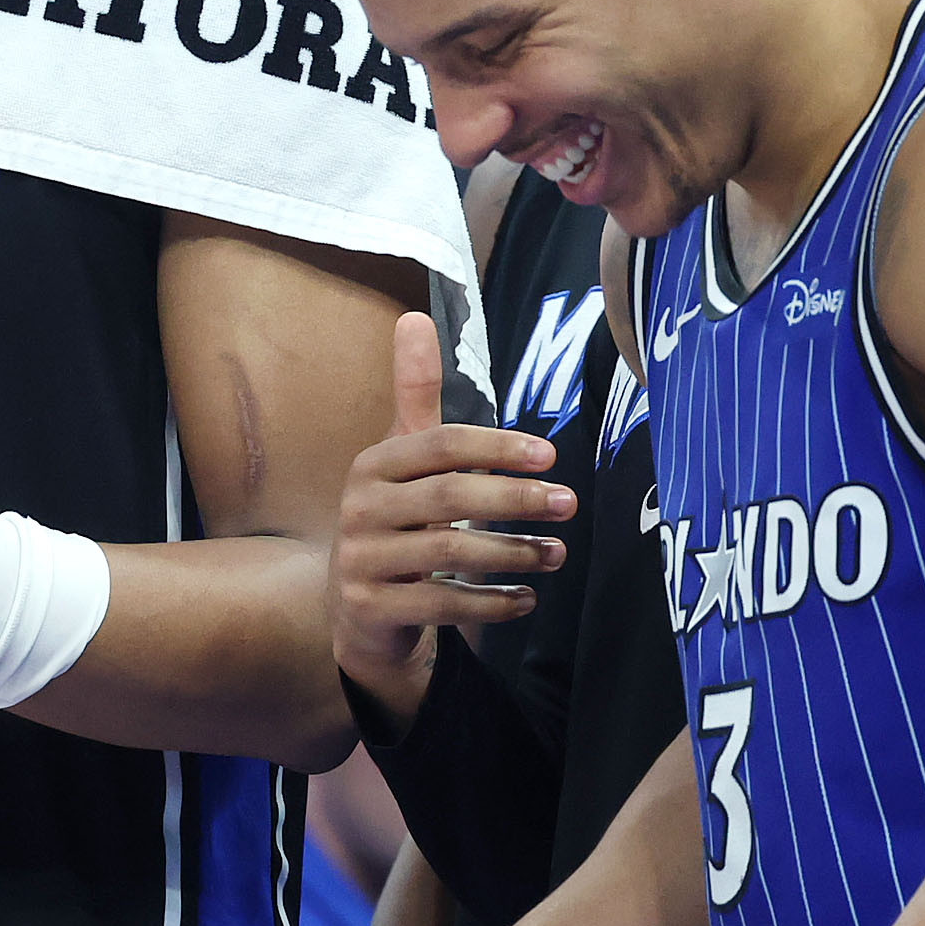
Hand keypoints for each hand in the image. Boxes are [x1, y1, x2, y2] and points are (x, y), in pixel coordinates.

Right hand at [328, 312, 571, 717]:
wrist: (356, 606)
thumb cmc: (396, 517)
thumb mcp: (404, 456)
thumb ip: (415, 393)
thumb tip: (415, 316)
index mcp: (372, 465)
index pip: (440, 446)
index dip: (496, 448)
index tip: (551, 455)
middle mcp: (360, 509)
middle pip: (448, 498)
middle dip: (515, 499)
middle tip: (568, 503)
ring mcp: (361, 562)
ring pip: (448, 554)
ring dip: (513, 553)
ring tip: (558, 553)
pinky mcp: (370, 608)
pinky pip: (440, 605)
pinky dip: (490, 603)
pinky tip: (527, 599)